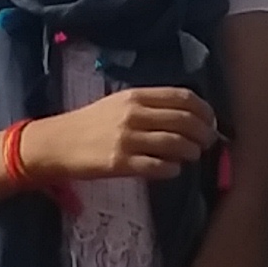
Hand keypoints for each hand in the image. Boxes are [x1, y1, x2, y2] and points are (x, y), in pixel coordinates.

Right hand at [21, 88, 216, 185]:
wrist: (57, 143)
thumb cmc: (91, 124)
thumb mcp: (119, 104)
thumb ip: (149, 106)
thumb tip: (187, 116)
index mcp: (136, 96)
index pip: (183, 98)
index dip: (204, 110)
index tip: (210, 121)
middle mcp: (134, 115)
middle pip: (185, 121)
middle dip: (203, 134)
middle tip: (206, 143)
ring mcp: (127, 139)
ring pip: (176, 145)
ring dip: (191, 152)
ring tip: (191, 156)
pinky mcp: (120, 163)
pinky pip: (158, 167)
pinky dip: (172, 169)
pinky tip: (171, 170)